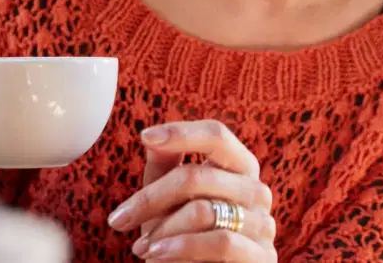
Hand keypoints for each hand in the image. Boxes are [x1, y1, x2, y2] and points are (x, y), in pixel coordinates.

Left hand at [107, 120, 276, 261]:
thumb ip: (165, 165)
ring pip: (203, 211)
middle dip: (151, 198)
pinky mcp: (262, 256)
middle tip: (119, 219)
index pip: (216, 135)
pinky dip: (182, 248)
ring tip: (142, 247)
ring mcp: (263, 224)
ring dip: (163, 230)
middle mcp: (256, 190)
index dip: (181, 133)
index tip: (145, 136)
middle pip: (198, 176)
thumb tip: (152, 137)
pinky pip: (220, 242)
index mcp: (239, 167)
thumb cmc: (183, 235)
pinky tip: (158, 256)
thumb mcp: (168, 198)